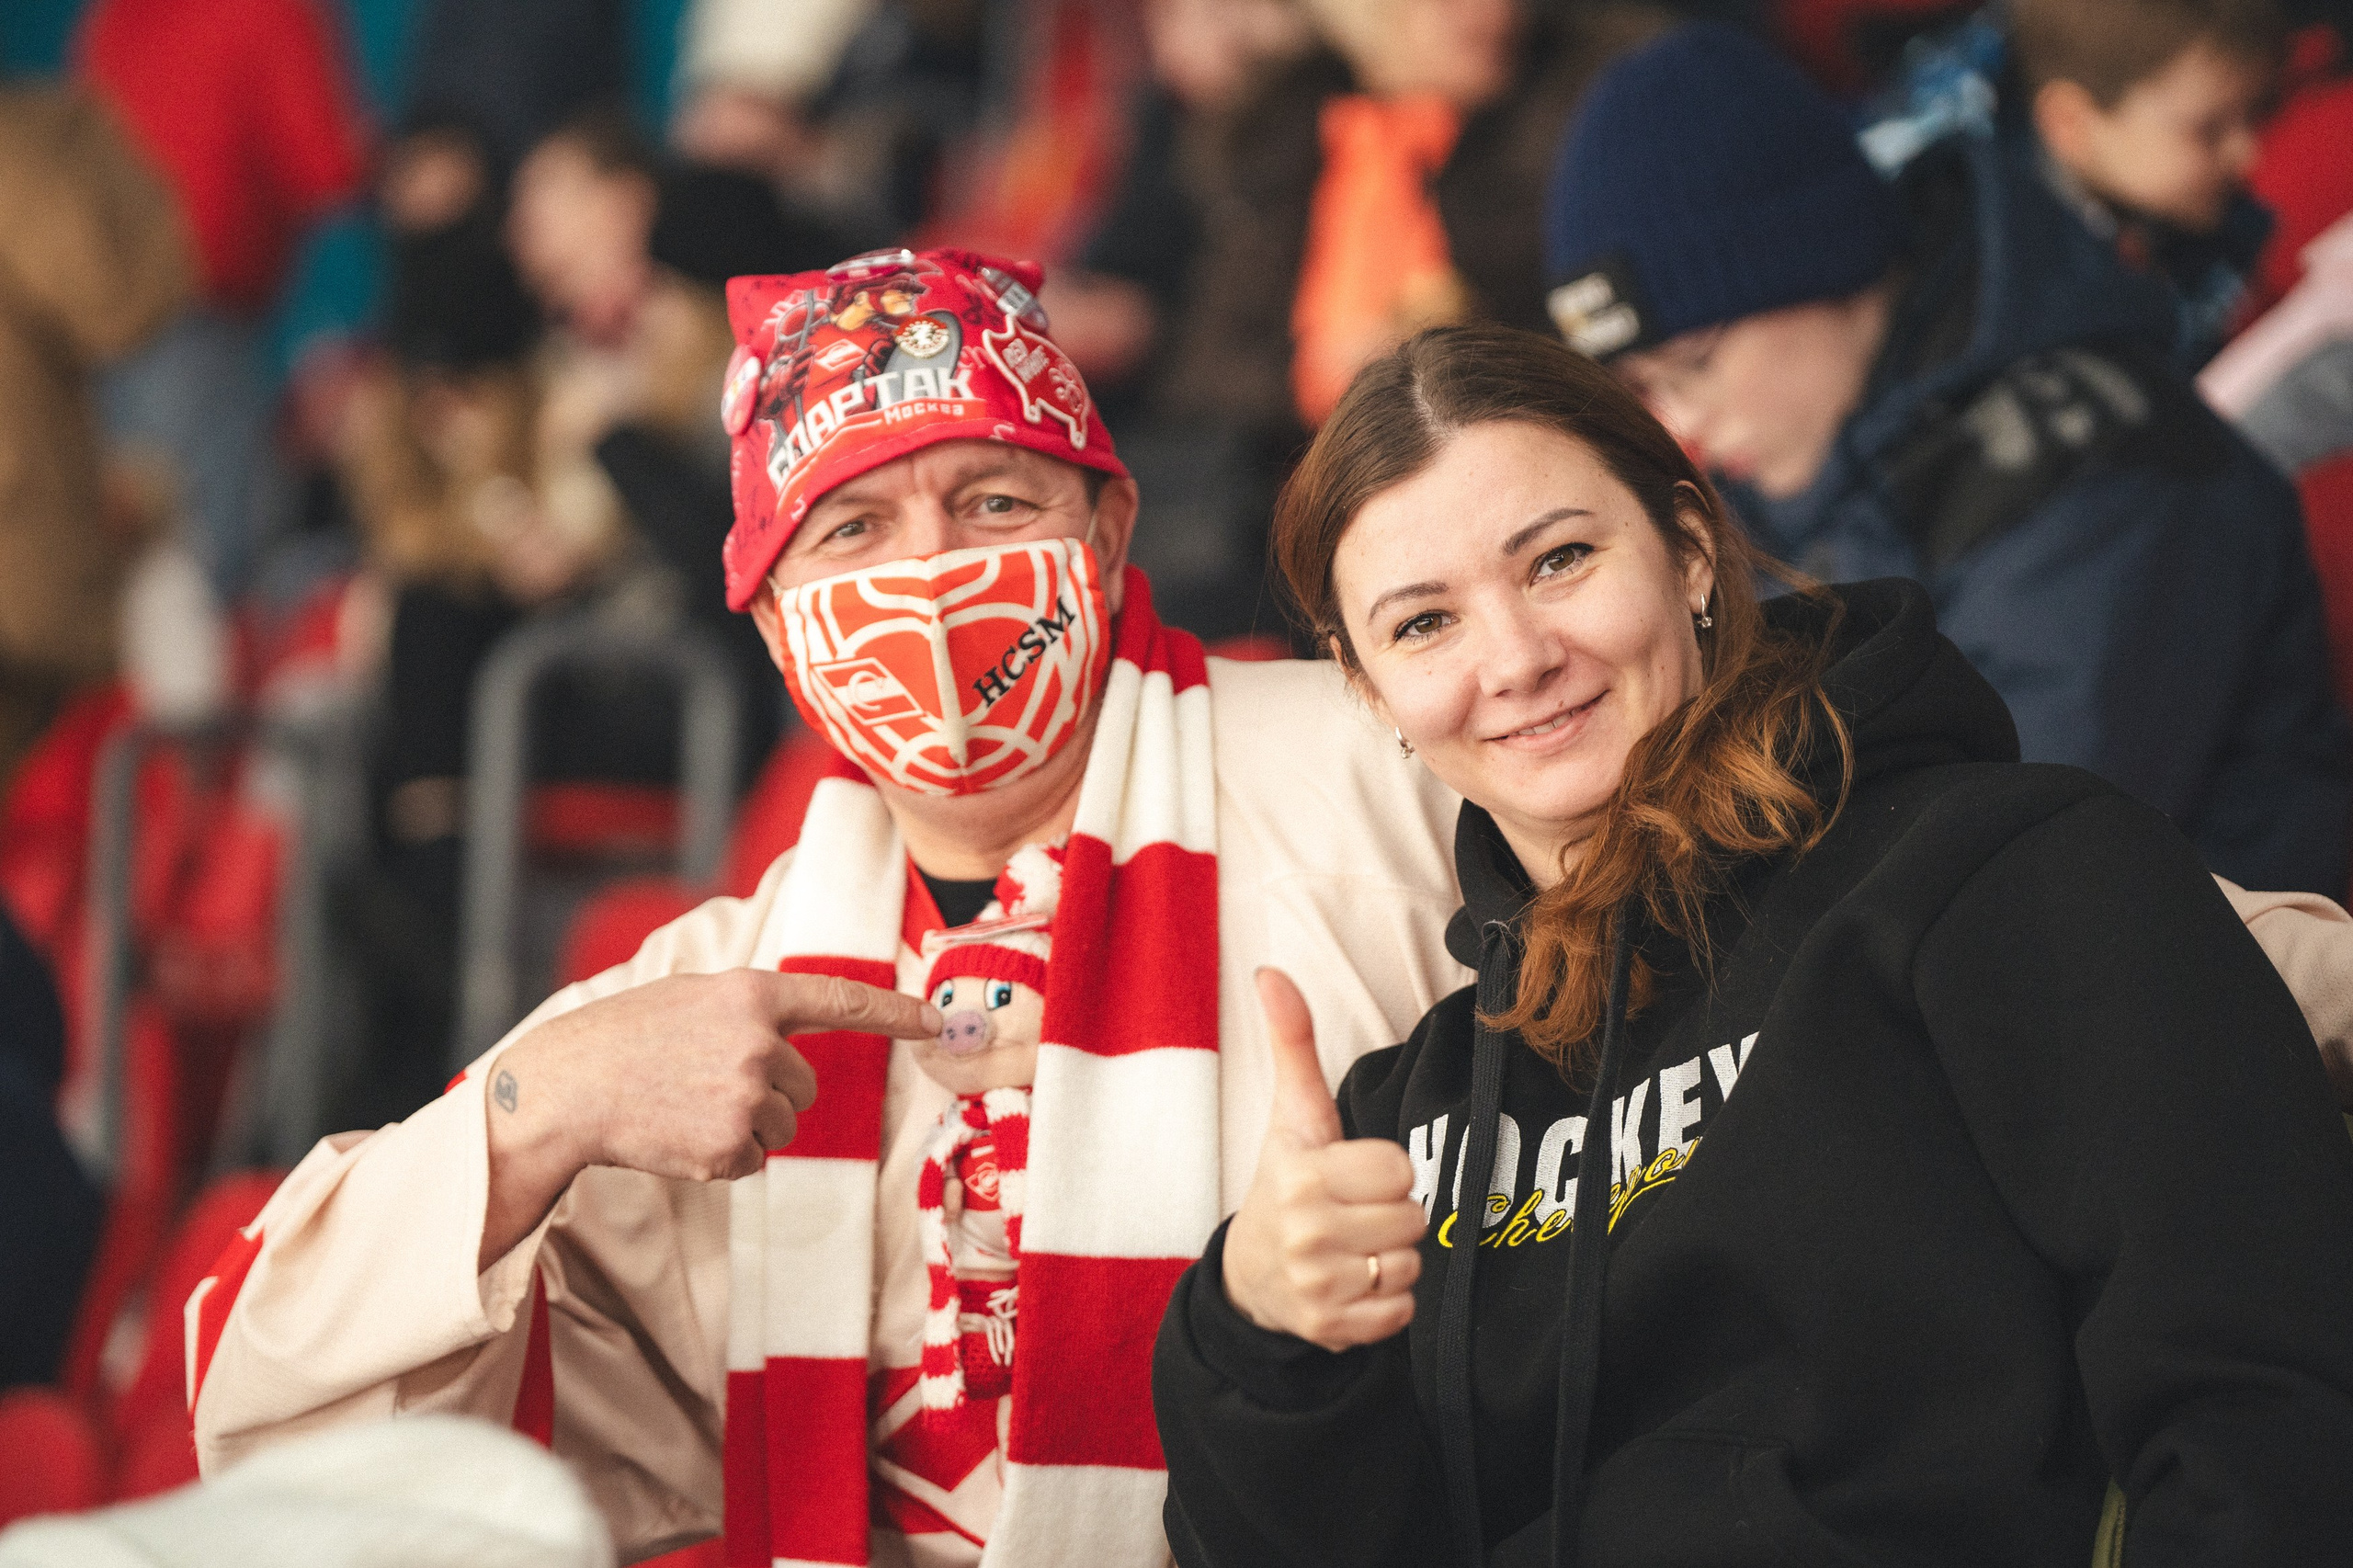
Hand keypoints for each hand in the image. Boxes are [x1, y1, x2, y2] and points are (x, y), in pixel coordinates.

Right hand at [478, 969, 940, 1266]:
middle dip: (768, 1092)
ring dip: (745, 1126)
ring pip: (782, 1127)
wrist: (568, 1088)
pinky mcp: (728, 1145)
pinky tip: (679, 1134)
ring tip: (686, 1107)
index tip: (937, 1022)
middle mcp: (758, 1043)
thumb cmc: (629, 1039)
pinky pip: (753, 1160)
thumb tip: (794, 1046)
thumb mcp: (695, 999)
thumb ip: (752, 1013)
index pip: (841, 1000)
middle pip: (805, 1086)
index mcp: (751, 994)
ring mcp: (744, 1096)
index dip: (895, 1012)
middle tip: (703, 1085)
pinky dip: (722, 1156)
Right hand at [1222, 969, 1425, 1350]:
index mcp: (1302, 1176)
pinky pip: (1401, 1313)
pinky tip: (1353, 1284)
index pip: (1399, 1169)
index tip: (1353, 1174)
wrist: (1249, 1274)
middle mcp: (1307, 1234)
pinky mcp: (1331, 1330)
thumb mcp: (1291, 1115)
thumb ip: (1292, 1042)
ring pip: (1410, 1265)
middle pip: (1411, 1218)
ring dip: (1391, 1258)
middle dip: (1391, 1215)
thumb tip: (1271, 971)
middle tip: (1352, 1212)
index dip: (1385, 1170)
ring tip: (1352, 1247)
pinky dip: (1387, 1303)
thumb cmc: (1284, 1182)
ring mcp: (1317, 1287)